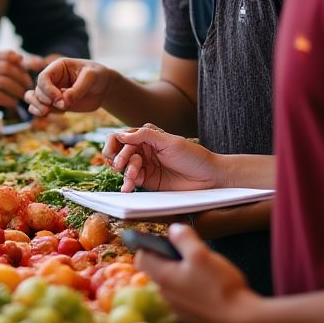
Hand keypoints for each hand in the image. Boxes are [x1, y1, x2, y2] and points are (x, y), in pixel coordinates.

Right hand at [0, 49, 32, 112]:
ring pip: (6, 83)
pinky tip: (13, 102)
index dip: (23, 65)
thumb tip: (34, 61)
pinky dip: (10, 100)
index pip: (10, 55)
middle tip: (28, 87)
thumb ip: (7, 62)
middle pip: (9, 69)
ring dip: (18, 91)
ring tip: (22, 96)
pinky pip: (1, 97)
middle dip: (22, 79)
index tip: (28, 73)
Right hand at [25, 57, 110, 116]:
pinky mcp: (55, 104)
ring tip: (45, 112)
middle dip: (45, 100)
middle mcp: (52, 79)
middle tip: (62, 106)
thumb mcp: (91, 76)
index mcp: (58, 67)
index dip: (47, 89)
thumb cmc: (97, 76)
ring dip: (36, 106)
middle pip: (38, 89)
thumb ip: (78, 88)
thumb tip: (64, 101)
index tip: (59, 98)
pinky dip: (38, 112)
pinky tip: (47, 114)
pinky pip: (39, 107)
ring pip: (34, 98)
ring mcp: (52, 92)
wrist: (104, 88)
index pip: (43, 77)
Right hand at [102, 124, 221, 192]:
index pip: (121, 137)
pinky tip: (128, 187)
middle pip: (118, 152)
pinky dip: (127, 183)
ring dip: (124, 172)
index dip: (114, 144)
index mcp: (146, 136)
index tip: (114, 152)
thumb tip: (121, 135)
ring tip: (133, 179)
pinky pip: (130, 180)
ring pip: (123, 167)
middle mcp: (143, 149)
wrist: (209, 177)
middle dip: (118, 159)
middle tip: (121, 166)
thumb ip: (145, 136)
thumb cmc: (193, 155)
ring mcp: (144, 165)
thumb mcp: (169, 141)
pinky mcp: (147, 180)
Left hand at [135, 224, 260, 322]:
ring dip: (182, 272)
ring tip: (204, 269)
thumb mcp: (201, 254)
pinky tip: (211, 286)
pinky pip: (184, 295)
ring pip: (172, 282)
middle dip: (170, 257)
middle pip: (157, 269)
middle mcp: (165, 294)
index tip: (166, 239)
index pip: (141, 257)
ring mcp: (177, 307)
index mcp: (162, 277)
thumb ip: (184, 238)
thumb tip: (173, 229)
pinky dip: (191, 287)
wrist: (242, 321)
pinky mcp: (191, 316)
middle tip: (191, 252)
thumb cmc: (219, 285)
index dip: (149, 245)